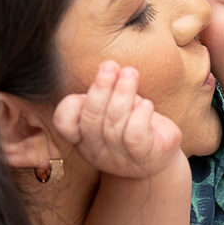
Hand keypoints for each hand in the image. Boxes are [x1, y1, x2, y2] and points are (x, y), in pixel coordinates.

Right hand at [53, 60, 181, 177]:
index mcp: (82, 136)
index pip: (63, 123)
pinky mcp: (144, 156)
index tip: (84, 87)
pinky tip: (147, 104)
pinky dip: (140, 116)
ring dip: (123, 94)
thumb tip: (108, 69)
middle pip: (91, 118)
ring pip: (115, 123)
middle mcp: (96, 149)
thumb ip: (104, 94)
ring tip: (130, 73)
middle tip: (109, 66)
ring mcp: (119, 157)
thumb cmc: (132, 125)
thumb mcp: (112, 109)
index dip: (69, 106)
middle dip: (100, 89)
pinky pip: (135, 136)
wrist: (159, 157)